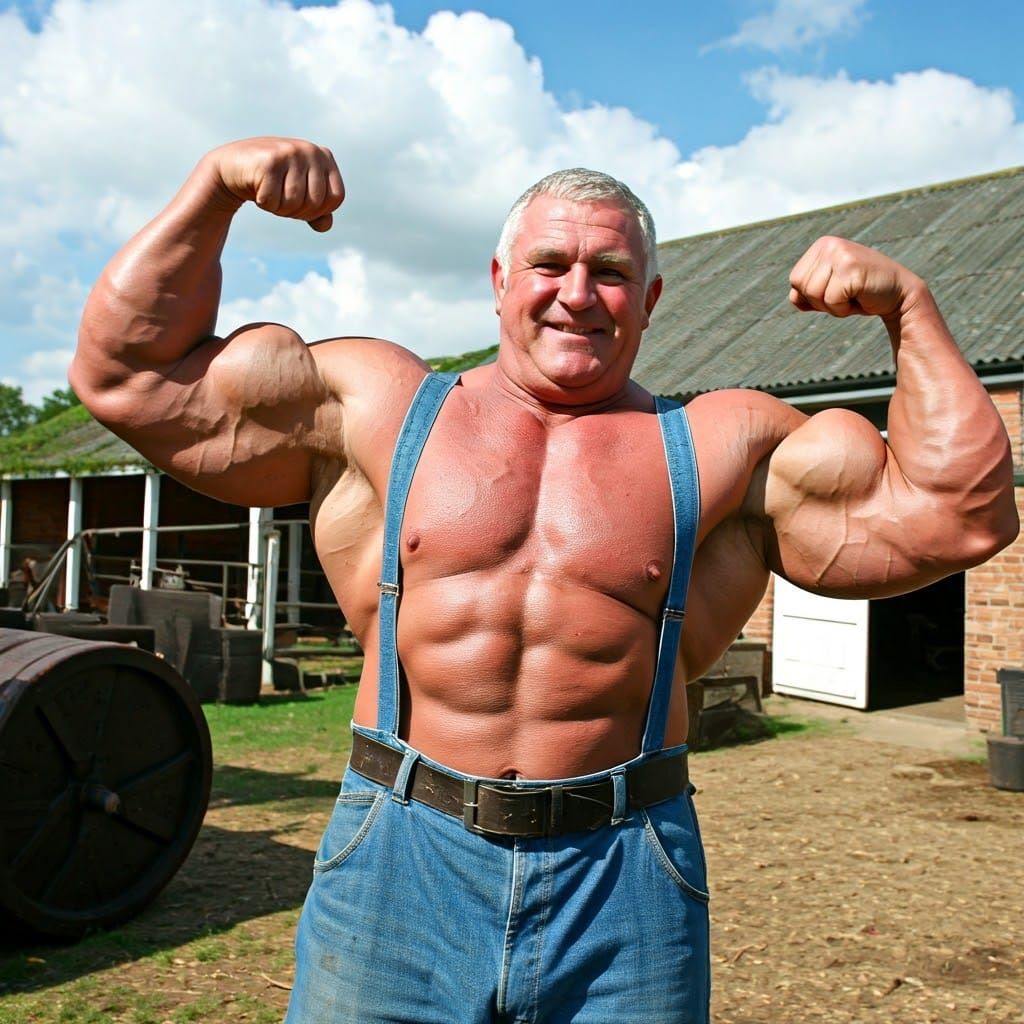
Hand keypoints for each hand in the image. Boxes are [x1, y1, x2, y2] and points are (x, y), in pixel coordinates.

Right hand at [206, 137, 343, 231]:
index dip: (319, 210)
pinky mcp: (269, 161)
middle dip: (297, 211)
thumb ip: (318, 212)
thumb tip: (326, 225)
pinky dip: (265, 203)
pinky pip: (273, 201)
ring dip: (279, 208)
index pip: (336, 198)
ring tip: (270, 192)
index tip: (302, 204)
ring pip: (294, 203)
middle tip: (281, 198)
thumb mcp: (300, 194)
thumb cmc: (272, 182)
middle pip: (316, 203)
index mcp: (324, 156)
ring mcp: (290, 152)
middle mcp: (310, 150)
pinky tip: (257, 187)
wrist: (233, 166)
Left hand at [788, 236, 921, 319]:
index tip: (836, 290)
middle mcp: (828, 244)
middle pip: (801, 287)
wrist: (899, 294)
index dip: (812, 296)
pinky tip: (861, 297)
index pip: (795, 280)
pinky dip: (843, 309)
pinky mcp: (851, 268)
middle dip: (821, 301)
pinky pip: (831, 301)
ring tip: (853, 295)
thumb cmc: (862, 293)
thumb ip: (807, 291)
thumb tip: (793, 296)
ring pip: (813, 294)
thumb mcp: (829, 289)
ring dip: (832, 306)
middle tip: (846, 294)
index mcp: (821, 245)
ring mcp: (840, 254)